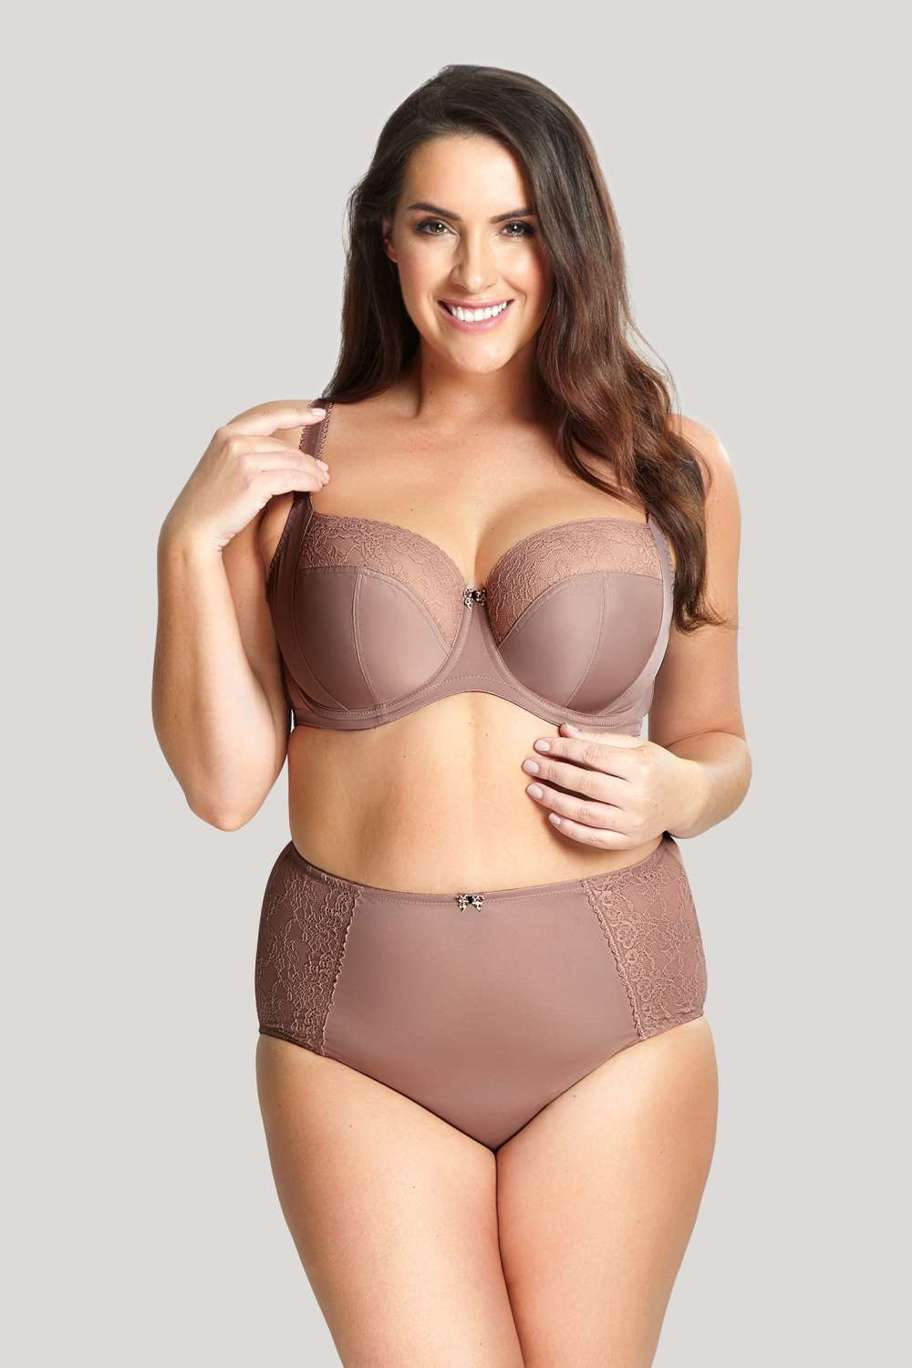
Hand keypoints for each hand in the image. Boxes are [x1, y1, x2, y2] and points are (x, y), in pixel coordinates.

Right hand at [161, 400, 330, 552]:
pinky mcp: (254, 481)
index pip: (268, 415)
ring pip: (292, 460)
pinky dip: (309, 481)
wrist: (193, 528)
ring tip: (323, 480)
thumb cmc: (210, 503)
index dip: (297, 413)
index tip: (319, 414)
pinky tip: (315, 487)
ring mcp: (243, 460)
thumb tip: (281, 453)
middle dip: (308, 458)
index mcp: (226, 434)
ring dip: (312, 471)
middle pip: (285, 445)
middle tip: (323, 469)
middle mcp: (234, 441)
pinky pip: (293, 477)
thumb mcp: (222, 466)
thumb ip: (245, 452)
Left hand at [520, 721, 702, 848]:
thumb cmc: (655, 766)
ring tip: (534, 789)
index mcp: (640, 766)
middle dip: (553, 772)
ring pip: (585, 813)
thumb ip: (599, 739)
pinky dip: (570, 828)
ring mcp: (634, 821)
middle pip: (586, 783)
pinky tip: (552, 816)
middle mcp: (638, 795)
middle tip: (529, 765)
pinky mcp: (629, 841)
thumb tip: (563, 730)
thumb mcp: (635, 746)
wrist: (686, 798)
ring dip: (554, 801)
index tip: (539, 744)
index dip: (563, 749)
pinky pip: (593, 838)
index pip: (593, 755)